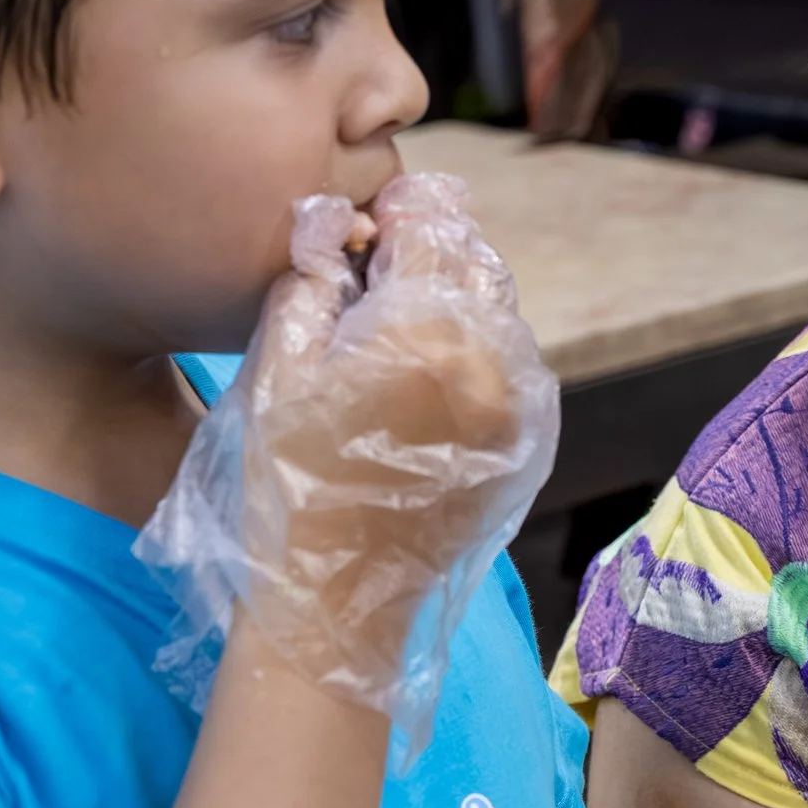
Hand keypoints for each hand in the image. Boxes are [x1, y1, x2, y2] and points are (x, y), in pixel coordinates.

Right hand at [140, 173, 558, 730]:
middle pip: (475, 261)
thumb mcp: (276, 370)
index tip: (374, 220)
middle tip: (382, 266)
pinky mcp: (530, 434)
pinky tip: (427, 374)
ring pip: (500, 311)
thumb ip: (311, 282)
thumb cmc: (290, 482)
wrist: (339, 596)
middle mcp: (492, 354)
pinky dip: (477, 349)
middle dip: (434, 251)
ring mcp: (520, 398)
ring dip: (458, 299)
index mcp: (428, 328)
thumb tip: (337, 227)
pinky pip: (512, 361)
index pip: (433, 225)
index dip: (401, 212)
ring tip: (400, 324)